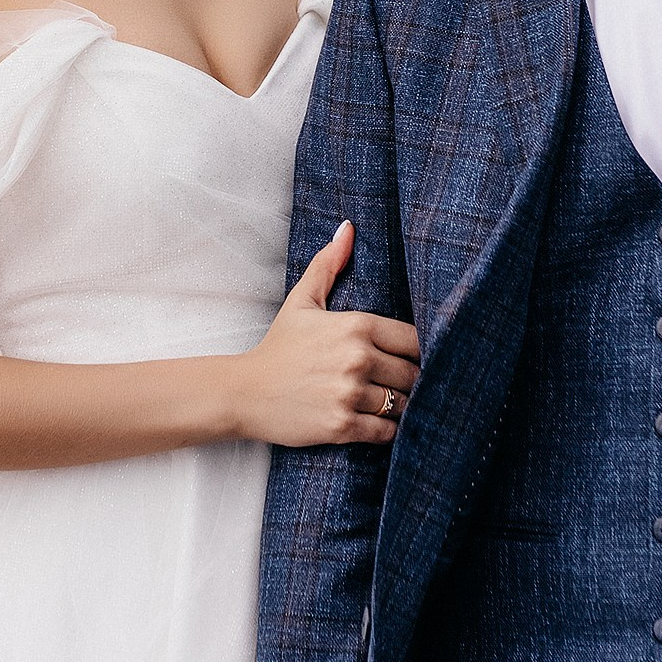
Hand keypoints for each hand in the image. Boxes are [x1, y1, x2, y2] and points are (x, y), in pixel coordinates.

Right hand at [233, 228, 420, 447]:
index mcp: (355, 325)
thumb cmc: (279, 346)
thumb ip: (328, 265)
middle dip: (410, 380)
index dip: (417, 350)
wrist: (245, 392)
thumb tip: (348, 229)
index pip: (414, 339)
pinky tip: (375, 422)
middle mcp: (357, 358)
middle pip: (413, 373)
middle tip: (399, 383)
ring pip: (402, 403)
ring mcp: (349, 394)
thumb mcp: (302, 301)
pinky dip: (386, 430)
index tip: (408, 357)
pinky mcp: (342, 426)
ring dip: (400, 406)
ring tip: (387, 402)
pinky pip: (386, 432)